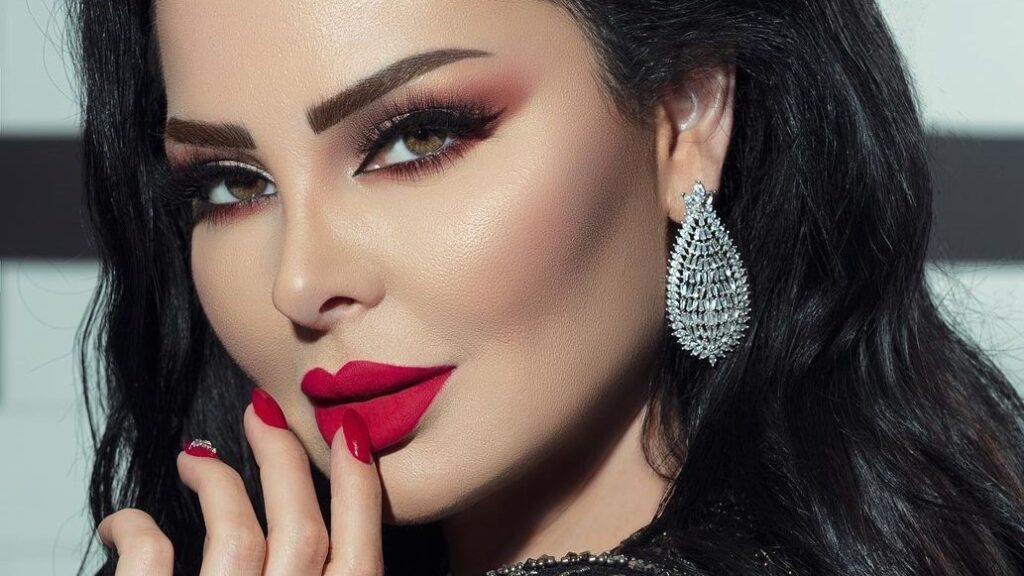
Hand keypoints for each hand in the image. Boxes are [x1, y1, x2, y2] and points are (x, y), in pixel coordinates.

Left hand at [97, 389, 383, 574]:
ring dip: (216, 480)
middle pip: (301, 531)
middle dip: (284, 459)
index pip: (361, 556)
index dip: (360, 489)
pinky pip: (151, 560)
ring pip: (235, 535)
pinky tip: (124, 524)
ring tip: (192, 457)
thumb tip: (329, 551)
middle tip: (260, 411)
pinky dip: (136, 531)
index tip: (349, 432)